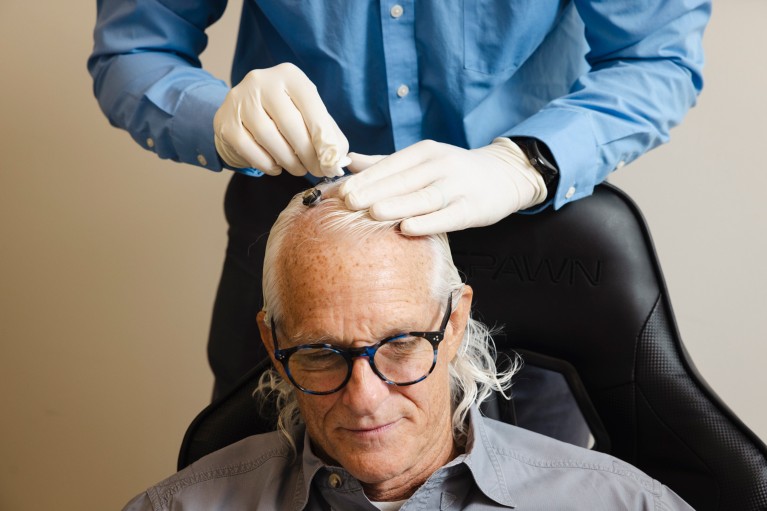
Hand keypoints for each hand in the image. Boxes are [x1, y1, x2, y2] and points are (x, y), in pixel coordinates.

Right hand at [214, 63, 350, 176]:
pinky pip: (251, 150)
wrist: (242, 113)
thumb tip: (338, 160)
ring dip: (289, 161)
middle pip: (291, 125)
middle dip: (308, 154)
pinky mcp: (225, 122)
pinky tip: (277, 166)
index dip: (324, 138)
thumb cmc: (284, 114)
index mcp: (289, 75)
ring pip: (270, 139)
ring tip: (299, 168)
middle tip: (317, 170)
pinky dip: (268, 165)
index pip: (312, 107)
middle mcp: (261, 81)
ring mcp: (239, 100)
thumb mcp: (308, 115)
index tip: (332, 161)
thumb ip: (327, 134)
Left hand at [339, 138, 546, 234]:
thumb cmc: (453, 172)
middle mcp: (440, 165)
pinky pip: (447, 217)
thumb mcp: (422, 160)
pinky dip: (427, 222)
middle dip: (374, 191)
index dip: (364, 179)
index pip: (389, 165)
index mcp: (424, 152)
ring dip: (397, 204)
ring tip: (372, 213)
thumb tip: (347, 162)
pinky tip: (407, 229)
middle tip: (347, 202)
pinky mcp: (472, 208)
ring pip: (423, 197)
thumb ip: (385, 163)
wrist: (503, 176)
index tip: (340, 191)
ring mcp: (458, 186)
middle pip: (402, 180)